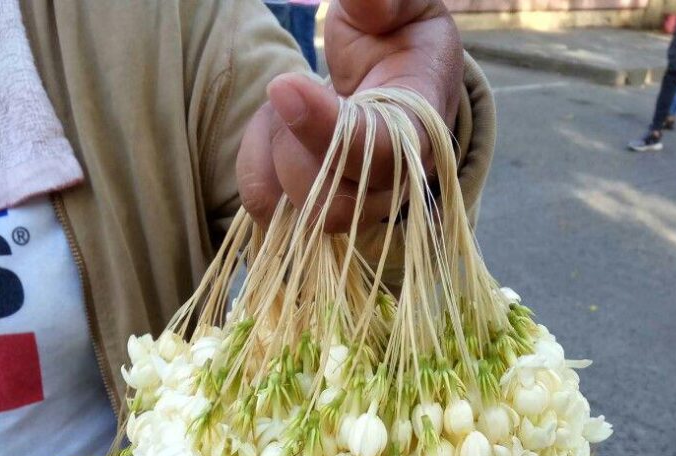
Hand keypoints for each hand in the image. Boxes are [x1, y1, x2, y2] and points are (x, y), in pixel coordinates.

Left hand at [237, 0, 463, 232]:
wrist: (392, 77)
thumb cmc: (398, 37)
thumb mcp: (401, 5)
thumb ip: (386, 1)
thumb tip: (371, 2)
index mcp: (419, 131)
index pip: (378, 155)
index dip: (326, 130)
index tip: (284, 85)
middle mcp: (391, 186)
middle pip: (329, 203)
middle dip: (292, 142)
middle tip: (291, 88)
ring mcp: (354, 208)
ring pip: (292, 214)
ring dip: (271, 152)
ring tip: (284, 108)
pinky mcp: (316, 214)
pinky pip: (266, 209)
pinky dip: (255, 165)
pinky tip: (273, 129)